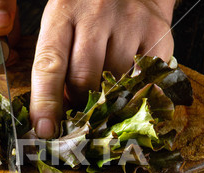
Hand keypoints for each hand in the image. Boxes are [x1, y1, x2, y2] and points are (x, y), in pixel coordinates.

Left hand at [30, 0, 175, 138]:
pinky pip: (142, 80)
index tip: (45, 130)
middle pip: (83, 80)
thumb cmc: (89, 12)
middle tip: (81, 108)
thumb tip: (58, 114)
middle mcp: (96, 14)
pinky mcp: (158, 33)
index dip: (46, 103)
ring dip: (107, 97)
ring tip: (106, 87)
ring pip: (114, 84)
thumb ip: (57, 64)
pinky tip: (128, 81)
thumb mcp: (63, 26)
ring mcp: (130, 22)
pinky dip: (133, 90)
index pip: (50, 65)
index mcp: (63, 12)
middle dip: (79, 104)